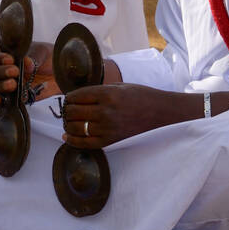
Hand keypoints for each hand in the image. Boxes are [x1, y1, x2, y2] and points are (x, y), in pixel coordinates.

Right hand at [0, 42, 54, 105]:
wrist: (59, 74)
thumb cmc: (48, 57)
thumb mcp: (42, 53)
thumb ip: (33, 57)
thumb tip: (27, 64)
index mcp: (5, 53)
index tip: (10, 60)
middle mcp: (1, 68)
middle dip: (0, 71)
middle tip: (15, 72)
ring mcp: (4, 83)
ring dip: (0, 85)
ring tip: (14, 84)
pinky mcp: (10, 97)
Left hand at [58, 84, 180, 148]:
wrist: (161, 114)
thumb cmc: (142, 97)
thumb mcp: (121, 86)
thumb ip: (100, 90)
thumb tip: (79, 96)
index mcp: (108, 94)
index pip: (77, 96)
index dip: (69, 97)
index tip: (69, 99)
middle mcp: (105, 111)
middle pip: (72, 112)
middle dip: (67, 110)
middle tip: (68, 110)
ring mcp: (107, 128)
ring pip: (75, 127)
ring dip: (68, 124)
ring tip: (69, 121)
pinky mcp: (110, 141)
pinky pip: (84, 143)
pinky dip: (72, 140)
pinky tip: (67, 137)